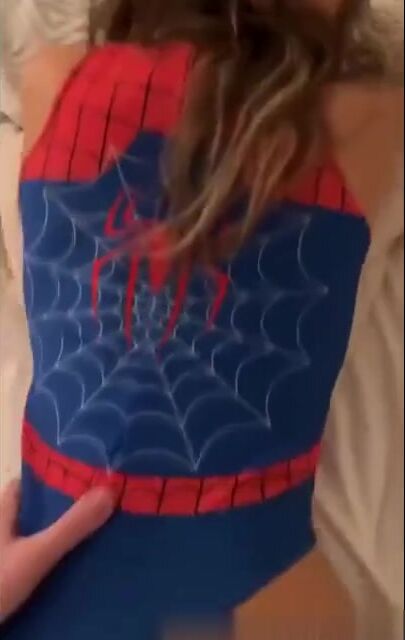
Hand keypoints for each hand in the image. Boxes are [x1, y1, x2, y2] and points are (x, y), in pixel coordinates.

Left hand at [0, 479, 114, 621]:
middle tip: (103, 508)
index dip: (58, 476)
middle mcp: (3, 526)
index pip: (31, 482)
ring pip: (36, 535)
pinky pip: (33, 559)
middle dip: (67, 508)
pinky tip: (73, 566)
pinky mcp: (7, 574)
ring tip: (97, 534)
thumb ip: (71, 526)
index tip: (91, 477)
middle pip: (37, 509)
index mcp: (3, 509)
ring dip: (61, 534)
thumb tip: (109, 491)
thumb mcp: (35, 555)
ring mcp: (5, 551)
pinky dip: (52, 559)